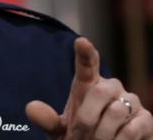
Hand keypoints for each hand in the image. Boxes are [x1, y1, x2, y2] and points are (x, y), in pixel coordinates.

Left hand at [25, 37, 152, 138]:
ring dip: (101, 134)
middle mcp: (111, 88)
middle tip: (78, 138)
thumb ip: (48, 120)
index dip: (85, 52)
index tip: (81, 42)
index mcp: (87, 85)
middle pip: (100, 91)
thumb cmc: (82, 136)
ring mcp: (131, 101)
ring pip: (116, 111)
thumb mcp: (61, 131)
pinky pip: (131, 128)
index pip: (87, 64)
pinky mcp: (146, 119)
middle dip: (86, 118)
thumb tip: (30, 108)